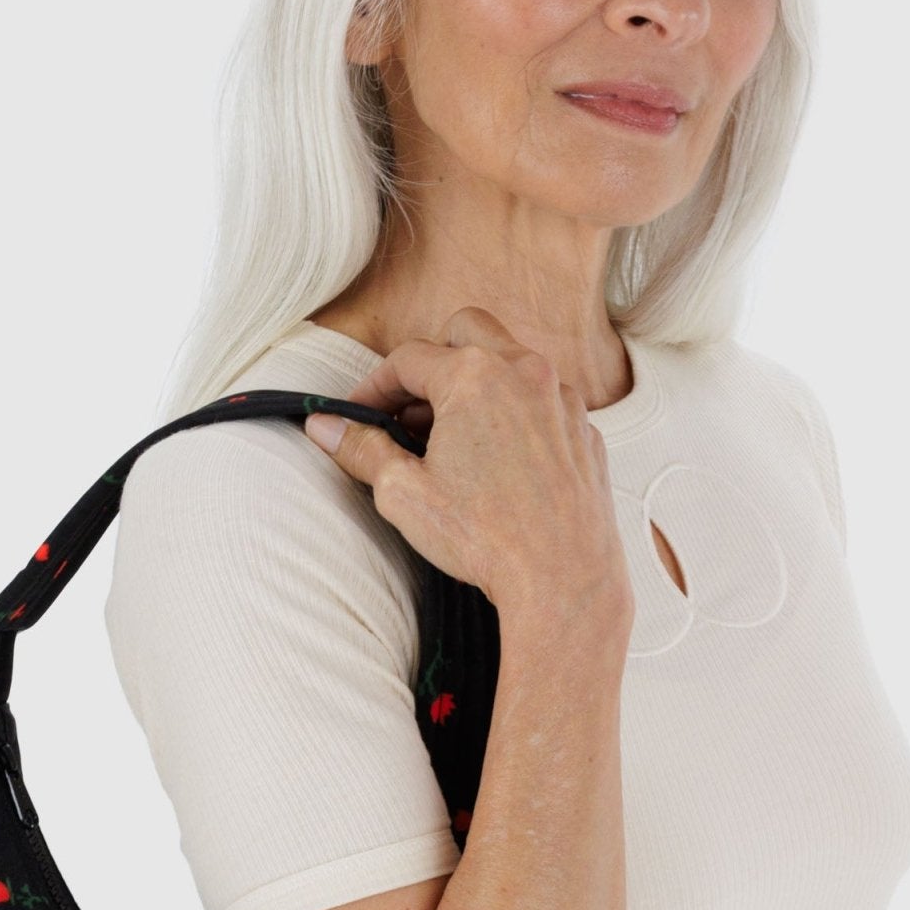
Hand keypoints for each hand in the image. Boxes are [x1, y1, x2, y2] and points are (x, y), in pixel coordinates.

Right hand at [303, 305, 633, 627]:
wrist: (562, 577)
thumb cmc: (485, 536)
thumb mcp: (404, 493)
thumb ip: (363, 450)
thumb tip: (325, 428)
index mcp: (473, 376)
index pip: (408, 359)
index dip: (374, 387)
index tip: (359, 414)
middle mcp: (523, 371)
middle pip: (465, 332)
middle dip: (431, 360)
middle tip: (408, 409)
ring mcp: (561, 398)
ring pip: (510, 362)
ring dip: (475, 384)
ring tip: (451, 435)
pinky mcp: (584, 430)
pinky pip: (542, 401)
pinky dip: (514, 414)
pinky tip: (498, 458)